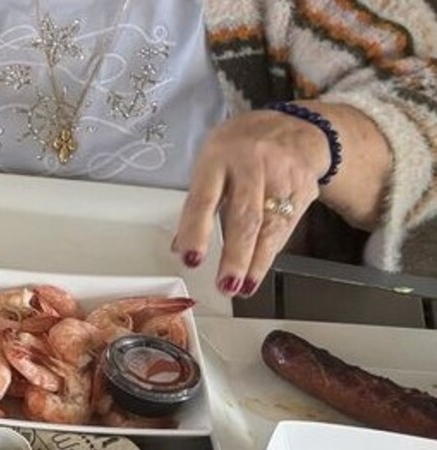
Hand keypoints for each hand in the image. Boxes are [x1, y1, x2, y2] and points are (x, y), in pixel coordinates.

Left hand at [173, 109, 330, 296]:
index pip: (204, 199)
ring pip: (270, 225)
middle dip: (235, 255)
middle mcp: (252, 164)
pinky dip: (270, 252)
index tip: (191, 259)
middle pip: (244, 216)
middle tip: (225, 285)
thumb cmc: (240, 151)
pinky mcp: (304, 188)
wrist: (295, 127)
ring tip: (242, 288)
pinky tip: (258, 271)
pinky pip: (286, 226)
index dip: (196, 231)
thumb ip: (198, 204)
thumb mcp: (211, 164)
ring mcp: (282, 175)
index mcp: (218, 157)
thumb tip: (180, 246)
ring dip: (255, 263)